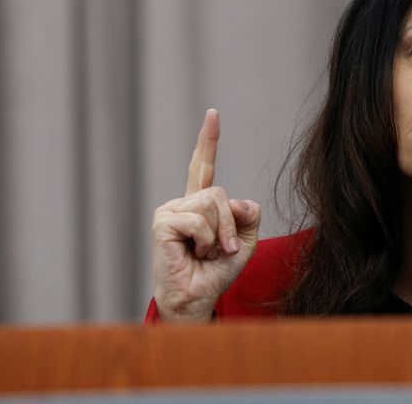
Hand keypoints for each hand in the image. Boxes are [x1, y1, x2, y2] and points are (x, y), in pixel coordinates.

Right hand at [151, 109, 259, 322]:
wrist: (198, 298)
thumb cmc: (217, 271)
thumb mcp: (246, 240)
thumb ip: (248, 214)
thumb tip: (236, 201)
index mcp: (200, 203)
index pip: (204, 166)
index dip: (208, 140)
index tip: (213, 113)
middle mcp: (182, 202)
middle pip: (219, 193)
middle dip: (231, 225)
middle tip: (222, 249)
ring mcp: (170, 211)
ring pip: (212, 204)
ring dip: (219, 235)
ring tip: (205, 253)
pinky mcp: (162, 223)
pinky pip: (198, 221)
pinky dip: (205, 240)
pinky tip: (193, 254)